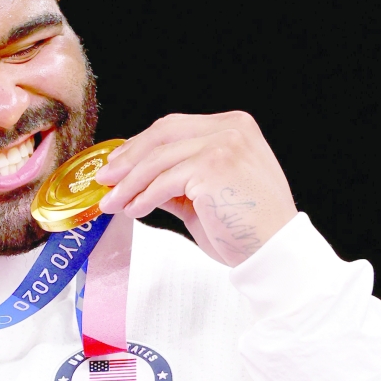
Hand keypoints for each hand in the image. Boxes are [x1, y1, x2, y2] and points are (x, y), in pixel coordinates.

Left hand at [94, 112, 297, 267]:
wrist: (276, 253)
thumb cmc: (247, 229)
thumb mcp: (205, 196)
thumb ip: (176, 182)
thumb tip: (137, 181)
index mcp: (234, 127)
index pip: (174, 127)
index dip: (140, 144)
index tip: (117, 163)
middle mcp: (231, 128)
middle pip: (162, 134)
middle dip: (128, 158)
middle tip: (105, 180)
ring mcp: (223, 145)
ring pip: (159, 159)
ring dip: (129, 183)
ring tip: (113, 203)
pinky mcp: (212, 167)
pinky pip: (164, 182)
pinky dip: (144, 196)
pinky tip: (134, 210)